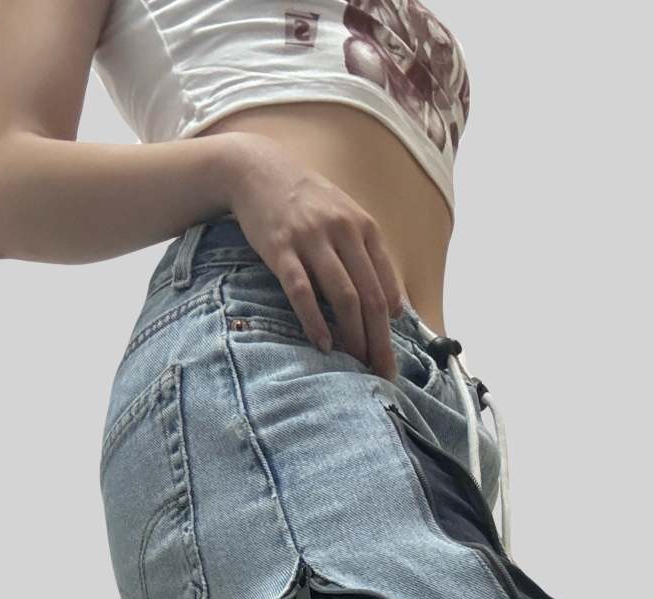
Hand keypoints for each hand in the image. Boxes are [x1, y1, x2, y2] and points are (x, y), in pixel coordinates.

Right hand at [217, 132, 406, 380]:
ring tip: (356, 364)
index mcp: (364, 228)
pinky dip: (314, 321)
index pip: (386, 287)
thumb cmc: (306, 202)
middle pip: (369, 297)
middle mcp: (343, 232)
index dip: (393, 329)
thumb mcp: (345, 219)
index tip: (393, 357)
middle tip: (382, 373)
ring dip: (353, 336)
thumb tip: (395, 307)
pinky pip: (302, 292)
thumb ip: (369, 257)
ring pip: (342, 296)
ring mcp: (312, 240)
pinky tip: (322, 344)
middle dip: (379, 341)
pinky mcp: (281, 249)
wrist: (258, 171)